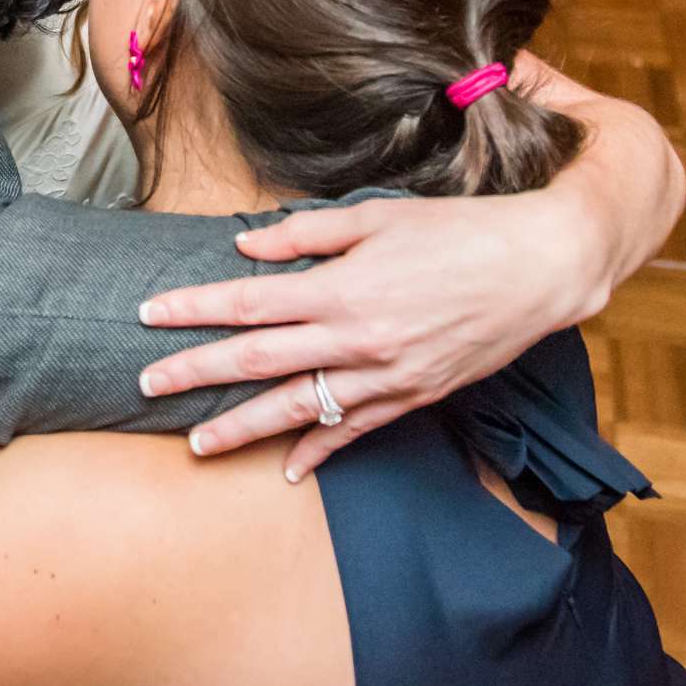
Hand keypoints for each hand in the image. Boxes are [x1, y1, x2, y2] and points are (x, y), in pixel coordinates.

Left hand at [138, 189, 598, 479]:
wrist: (539, 269)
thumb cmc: (459, 231)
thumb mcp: (378, 215)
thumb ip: (307, 233)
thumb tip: (246, 244)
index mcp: (341, 287)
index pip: (247, 301)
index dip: (193, 309)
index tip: (148, 315)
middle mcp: (356, 338)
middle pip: (258, 361)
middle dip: (196, 374)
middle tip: (146, 386)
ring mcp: (385, 375)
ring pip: (298, 409)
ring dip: (243, 428)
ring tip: (197, 445)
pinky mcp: (413, 396)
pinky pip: (356, 430)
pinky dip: (320, 452)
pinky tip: (288, 470)